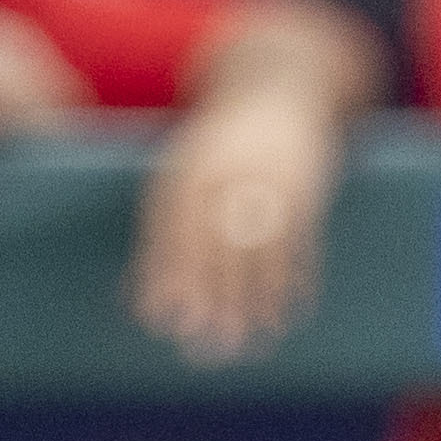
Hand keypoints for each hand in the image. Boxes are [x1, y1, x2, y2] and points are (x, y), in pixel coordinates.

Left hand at [128, 86, 340, 361]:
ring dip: (257, 301)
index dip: (164, 279)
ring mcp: (268, 182)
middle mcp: (226, 176)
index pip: (171, 234)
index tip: (160, 323)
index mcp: (186, 172)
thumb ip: (162, 234)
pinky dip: (295, 281)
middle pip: (215, 248)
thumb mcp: (180, 177)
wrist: (276, 93)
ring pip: (260, 252)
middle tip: (204, 347)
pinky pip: (300, 243)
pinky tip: (290, 314)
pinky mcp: (305, 190)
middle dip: (210, 298)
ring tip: (252, 344)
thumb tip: (135, 300)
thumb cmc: (215, 151)